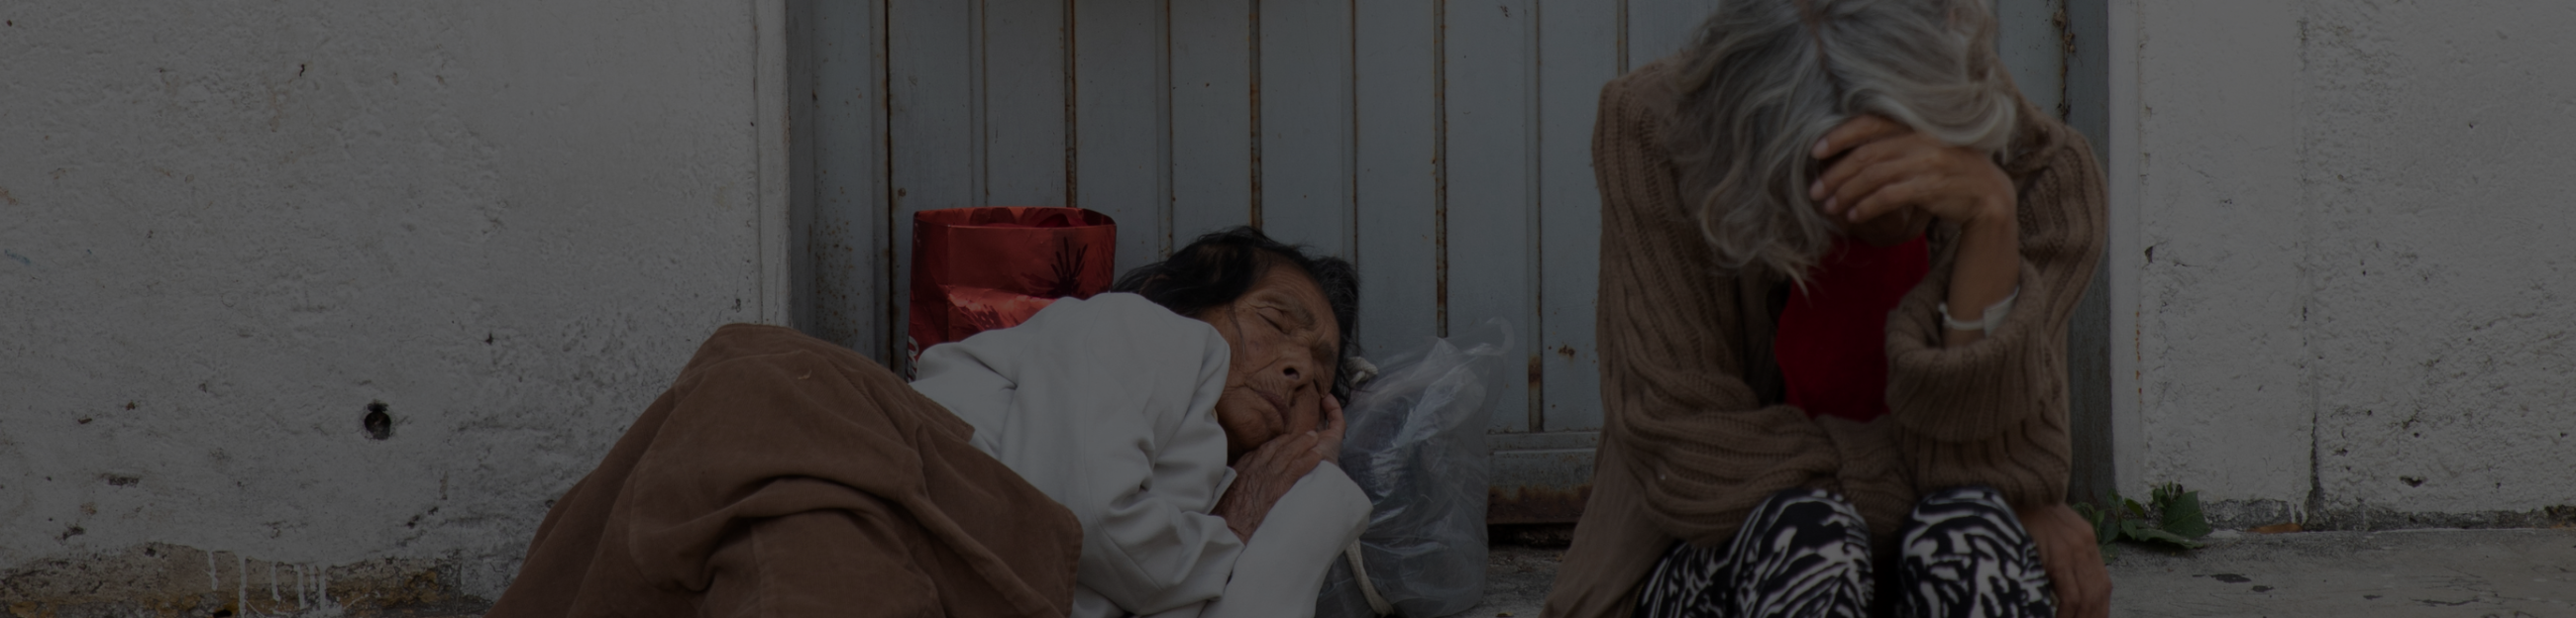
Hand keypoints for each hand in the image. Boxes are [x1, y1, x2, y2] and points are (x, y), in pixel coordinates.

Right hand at [1211, 396, 1342, 541]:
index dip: (1275, 444)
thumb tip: (1241, 486)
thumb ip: (1236, 485)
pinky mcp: (1277, 487)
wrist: (1229, 529)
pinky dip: (1307, 460)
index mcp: (1241, 469)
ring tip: (1314, 438)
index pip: (1260, 451)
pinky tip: (1317, 456)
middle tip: (1304, 434)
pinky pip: (1295, 469)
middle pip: (1275, 448)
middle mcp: (1254, 468)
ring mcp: (1266, 476)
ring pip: (1287, 454)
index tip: (1284, 440)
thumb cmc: (1225, 517)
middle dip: (1291, 440)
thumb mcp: (1225, 493)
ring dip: (1302, 444)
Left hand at [1809, 115, 2015, 227]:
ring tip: (1829, 207)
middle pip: (1865, 155)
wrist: (1989, 193)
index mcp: (1915, 124)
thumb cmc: (1948, 171)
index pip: (1869, 123)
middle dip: (1835, 174)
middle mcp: (1920, 139)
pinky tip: (1854, 215)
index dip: (1838, 135)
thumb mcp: (1924, 147)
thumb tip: (1847, 153)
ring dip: (1846, 194)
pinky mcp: (1931, 186)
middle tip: (1814, 191)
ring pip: (1873, 177)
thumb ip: (1893, 144)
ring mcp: (1927, 162)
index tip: (1814, 151)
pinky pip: (1889, 196)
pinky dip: (1867, 206)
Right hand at [2018, 502, 2110, 617]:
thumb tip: (2052, 581)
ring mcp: (2074, 548)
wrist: (2009, 486)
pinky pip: (2070, 594)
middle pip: (2099, 591)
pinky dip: (2066, 613)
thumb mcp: (2044, 531)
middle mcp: (2085, 542)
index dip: (2099, 607)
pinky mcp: (2059, 554)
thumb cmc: (2017, 511)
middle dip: (2094, 616)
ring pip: (2088, 596)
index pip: (2101, 582)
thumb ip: (2055, 553)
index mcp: (2084, 537)